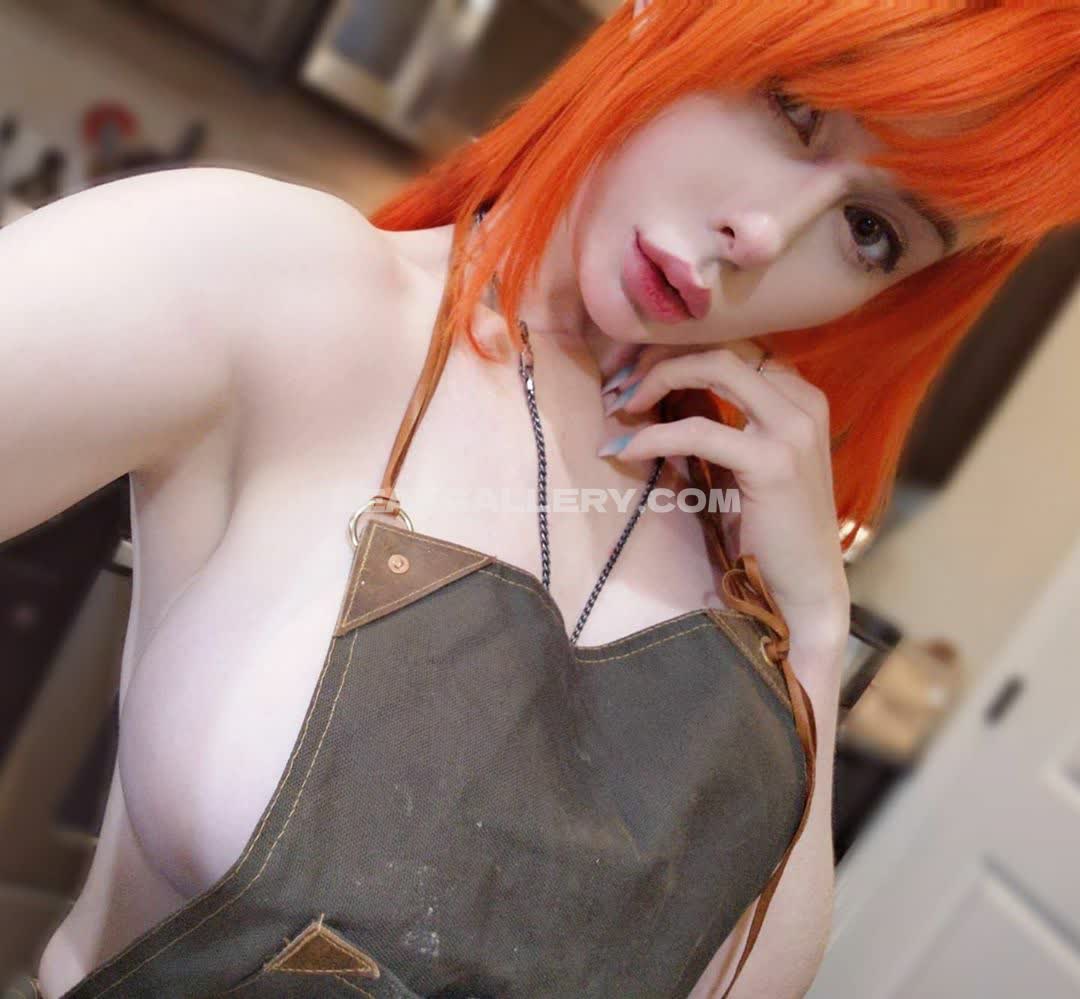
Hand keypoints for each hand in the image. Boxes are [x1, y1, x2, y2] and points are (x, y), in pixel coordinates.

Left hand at [599, 343, 850, 655]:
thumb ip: (719, 423)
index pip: (733, 346)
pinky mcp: (773, 462)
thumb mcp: (744, 462)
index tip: (631, 369)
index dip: (677, 350)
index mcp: (799, 396)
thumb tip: (656, 399)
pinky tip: (627, 451)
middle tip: (617, 381)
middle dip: (661, 354)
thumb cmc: (769, 529)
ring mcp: (793, 429)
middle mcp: (802, 401)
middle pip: (723, 344)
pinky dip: (655, 435)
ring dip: (656, 378)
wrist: (804, 585)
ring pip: (715, 367)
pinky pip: (699, 430)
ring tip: (620, 406)